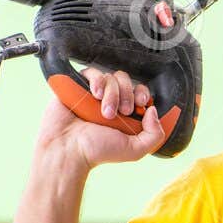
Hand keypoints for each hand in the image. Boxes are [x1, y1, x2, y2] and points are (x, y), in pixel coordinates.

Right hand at [34, 66, 165, 170]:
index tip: (140, 105)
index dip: (143, 94)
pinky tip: (94, 95)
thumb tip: (153, 111)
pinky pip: (92, 72)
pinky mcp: (78, 86)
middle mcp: (110, 101)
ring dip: (112, 93)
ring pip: (111, 77)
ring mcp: (93, 93)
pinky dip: (97, 81)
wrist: (68, 149)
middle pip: (126, 81)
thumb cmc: (97, 151)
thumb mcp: (134, 150)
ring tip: (104, 112)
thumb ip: (154, 135)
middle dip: (127, 95)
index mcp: (124, 114)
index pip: (139, 92)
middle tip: (121, 112)